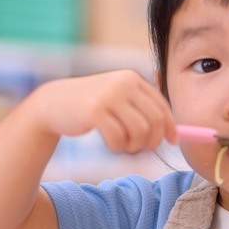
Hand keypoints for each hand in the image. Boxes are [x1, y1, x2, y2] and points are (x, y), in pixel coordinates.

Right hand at [36, 70, 176, 153]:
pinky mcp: (95, 111)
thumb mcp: (119, 100)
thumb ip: (143, 111)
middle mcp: (124, 83)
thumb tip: (173, 135)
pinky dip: (117, 147)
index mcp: (133, 79)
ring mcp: (109, 96)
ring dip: (133, 146)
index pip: (162, 106)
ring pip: (139, 132)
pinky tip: (109, 143)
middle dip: (151, 141)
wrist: (54, 103)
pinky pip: (118, 138)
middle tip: (140, 149)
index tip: (172, 141)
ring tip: (122, 145)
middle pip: (154, 121)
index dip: (170, 127)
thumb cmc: (93, 106)